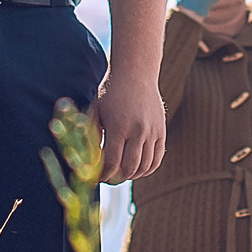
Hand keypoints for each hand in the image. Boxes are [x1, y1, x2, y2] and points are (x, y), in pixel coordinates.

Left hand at [91, 66, 167, 184]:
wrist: (136, 72)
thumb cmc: (111, 91)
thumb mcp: (96, 110)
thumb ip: (92, 134)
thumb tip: (89, 159)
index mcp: (118, 126)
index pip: (112, 162)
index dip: (103, 175)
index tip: (97, 178)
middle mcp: (137, 131)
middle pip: (129, 168)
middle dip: (117, 178)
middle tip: (108, 179)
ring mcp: (152, 132)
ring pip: (144, 166)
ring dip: (132, 175)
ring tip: (122, 174)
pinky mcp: (161, 131)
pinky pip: (156, 159)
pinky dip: (147, 169)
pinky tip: (137, 169)